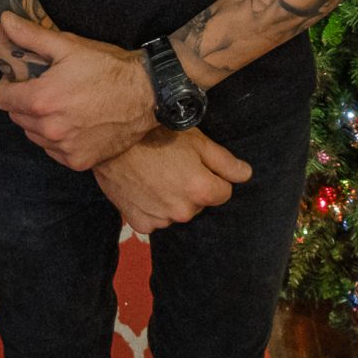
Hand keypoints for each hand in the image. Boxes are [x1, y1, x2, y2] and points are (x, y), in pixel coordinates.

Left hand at [0, 15, 156, 169]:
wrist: (146, 95)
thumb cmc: (108, 68)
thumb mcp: (69, 46)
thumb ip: (31, 36)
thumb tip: (4, 21)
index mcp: (41, 100)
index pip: (2, 99)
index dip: (8, 85)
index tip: (21, 78)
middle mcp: (49, 129)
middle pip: (17, 117)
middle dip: (24, 102)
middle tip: (45, 89)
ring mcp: (64, 148)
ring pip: (33, 135)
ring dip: (39, 122)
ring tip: (61, 106)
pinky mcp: (78, 162)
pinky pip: (53, 150)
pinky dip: (57, 139)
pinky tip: (74, 122)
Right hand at [91, 129, 251, 235]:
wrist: (111, 141)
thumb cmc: (155, 134)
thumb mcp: (197, 140)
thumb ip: (225, 162)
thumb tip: (246, 174)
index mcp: (201, 191)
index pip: (224, 192)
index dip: (213, 175)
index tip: (196, 162)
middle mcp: (183, 211)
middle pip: (199, 203)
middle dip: (192, 188)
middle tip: (173, 165)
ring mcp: (160, 220)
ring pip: (177, 212)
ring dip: (172, 199)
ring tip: (156, 174)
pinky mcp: (140, 223)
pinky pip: (154, 220)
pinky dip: (152, 207)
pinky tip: (143, 187)